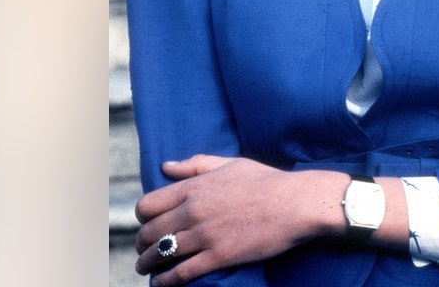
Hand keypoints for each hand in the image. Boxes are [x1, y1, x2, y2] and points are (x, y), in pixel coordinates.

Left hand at [134, 156, 346, 283]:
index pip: (148, 205)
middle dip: (141, 243)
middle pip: (149, 232)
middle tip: (143, 250)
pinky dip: (165, 281)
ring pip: (160, 254)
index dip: (142, 218)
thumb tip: (166, 166)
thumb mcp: (229, 164)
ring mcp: (205, 235)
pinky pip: (181, 273)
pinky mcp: (219, 256)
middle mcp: (193, 211)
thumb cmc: (267, 181)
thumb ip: (196, 164)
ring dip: (147, 264)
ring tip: (146, 268)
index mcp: (194, 187)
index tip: (146, 224)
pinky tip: (161, 283)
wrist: (296, 203)